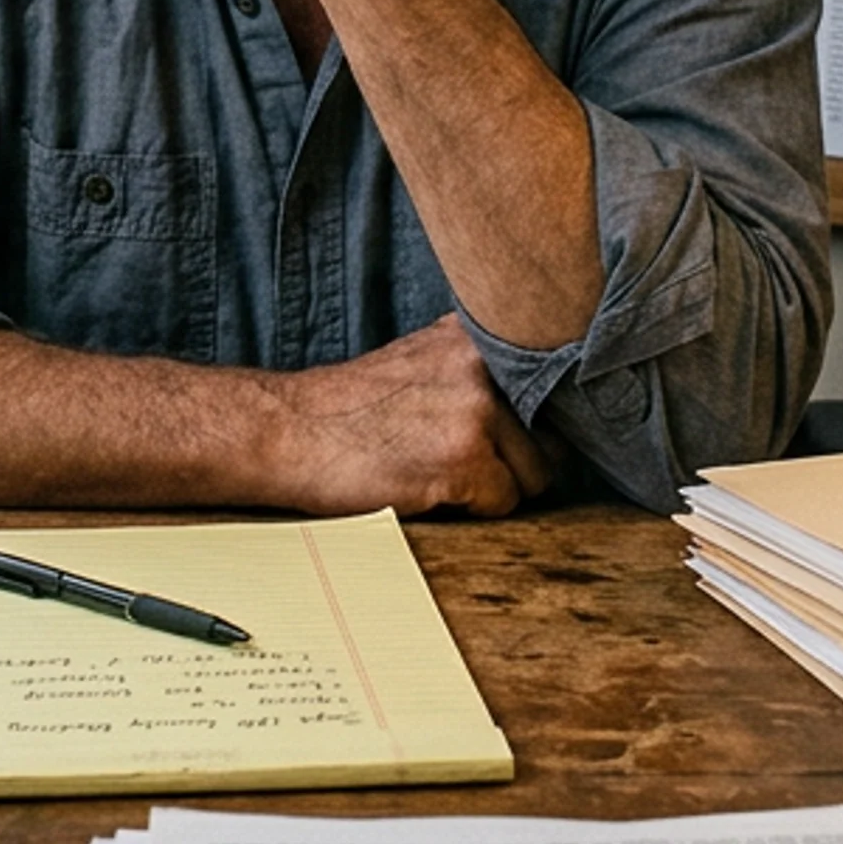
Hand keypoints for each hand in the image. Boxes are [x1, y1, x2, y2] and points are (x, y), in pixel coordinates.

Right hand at [270, 317, 551, 517]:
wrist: (287, 431)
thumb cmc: (350, 409)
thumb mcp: (423, 358)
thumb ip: (479, 367)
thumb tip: (549, 400)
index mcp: (477, 334)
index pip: (555, 383)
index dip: (543, 420)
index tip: (525, 434)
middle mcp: (484, 363)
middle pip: (551, 436)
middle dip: (516, 460)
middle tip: (457, 460)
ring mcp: (477, 410)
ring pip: (534, 475)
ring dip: (494, 487)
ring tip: (437, 472)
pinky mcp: (463, 458)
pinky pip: (503, 503)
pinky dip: (471, 510)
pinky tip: (426, 489)